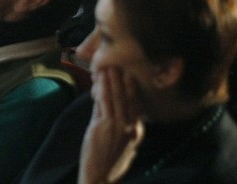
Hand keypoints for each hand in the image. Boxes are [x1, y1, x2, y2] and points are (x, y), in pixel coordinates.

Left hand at [79, 67, 143, 183]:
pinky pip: (103, 102)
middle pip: (127, 98)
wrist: (101, 178)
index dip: (133, 89)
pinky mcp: (103, 126)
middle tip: (118, 64)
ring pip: (115, 97)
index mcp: (136, 131)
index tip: (130, 76)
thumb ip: (117, 124)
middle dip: (122, 80)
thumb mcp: (121, 142)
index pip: (137, 105)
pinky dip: (101, 88)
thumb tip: (108, 105)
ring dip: (111, 80)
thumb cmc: (108, 161)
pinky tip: (98, 80)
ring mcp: (117, 126)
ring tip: (107, 67)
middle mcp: (130, 127)